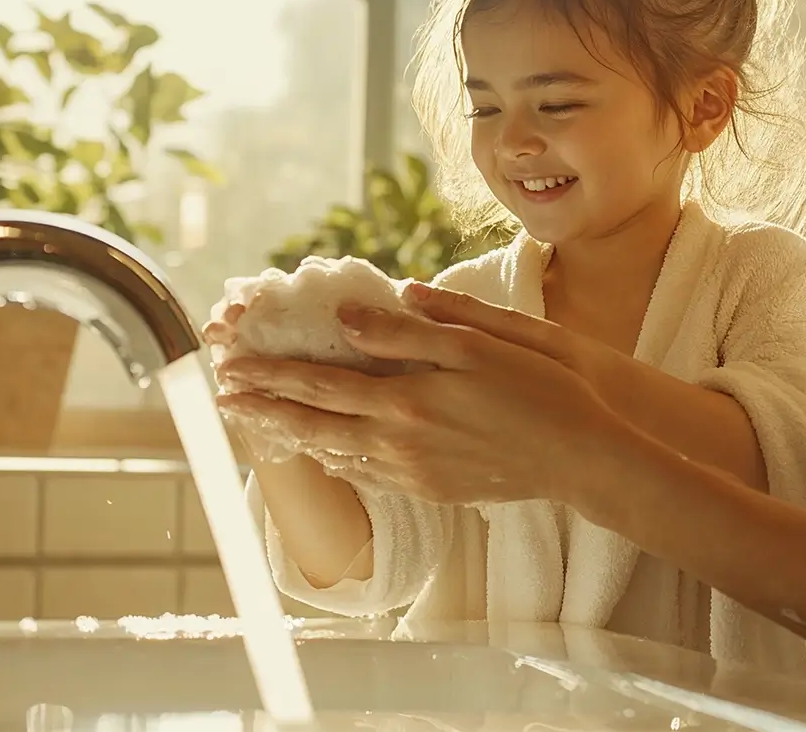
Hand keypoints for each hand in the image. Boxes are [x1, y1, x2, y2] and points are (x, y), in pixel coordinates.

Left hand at [215, 283, 637, 505]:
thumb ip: (408, 331)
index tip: (232, 367)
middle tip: (222, 401)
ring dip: (294, 435)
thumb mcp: (478, 343)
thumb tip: (349, 316)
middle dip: (265, 410)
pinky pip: (367, 475)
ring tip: (260, 424)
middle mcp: (400, 440)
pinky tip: (326, 451)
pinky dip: (334, 460)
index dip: (271, 375)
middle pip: (314, 424)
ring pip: (335, 454)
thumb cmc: (541, 388)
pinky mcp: (432, 490)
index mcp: (407, 397)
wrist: (583, 456)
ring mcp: (414, 472)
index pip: (320, 383)